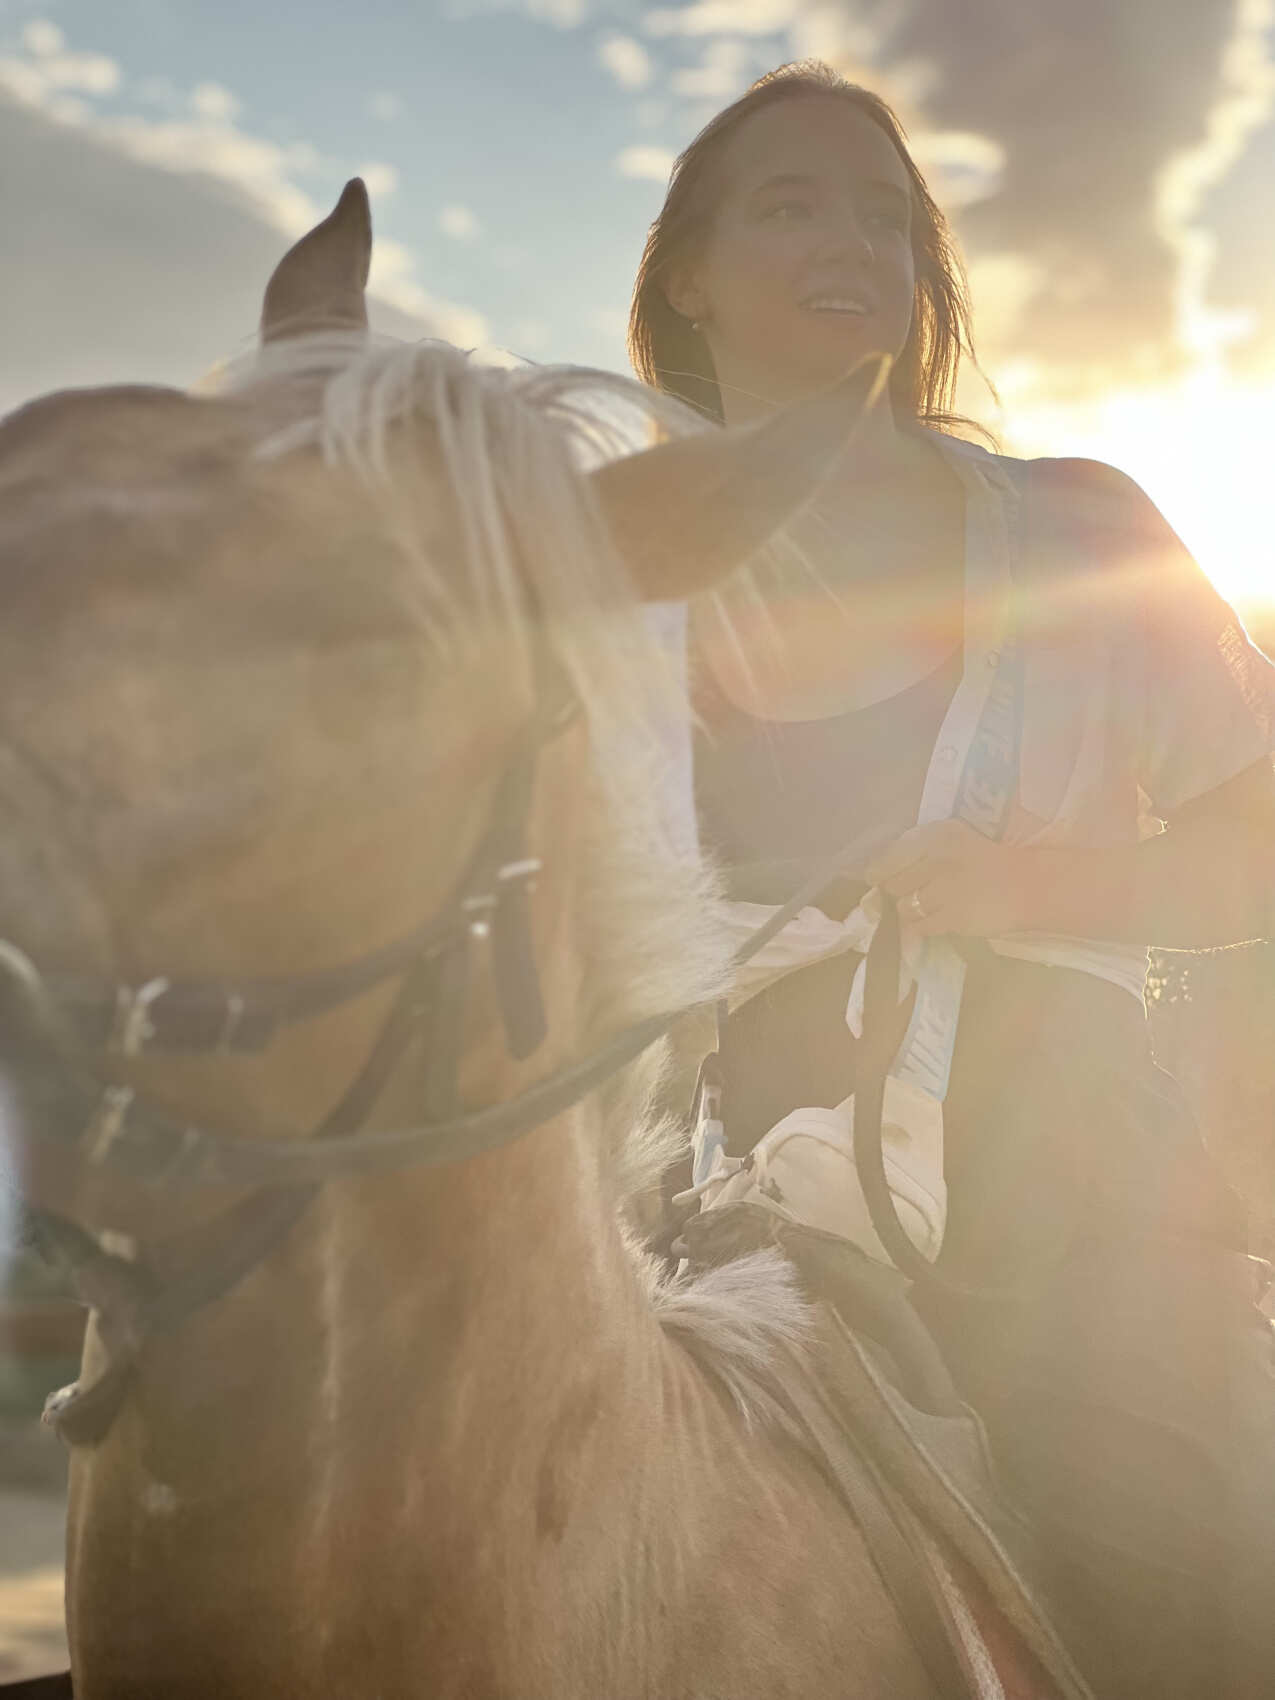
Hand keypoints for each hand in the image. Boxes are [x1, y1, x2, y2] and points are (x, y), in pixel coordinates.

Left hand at [864, 819, 1031, 939]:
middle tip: (917, 892)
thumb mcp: (953, 839)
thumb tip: (876, 870)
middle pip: (894, 883)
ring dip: (913, 909)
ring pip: (905, 907)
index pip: (891, 856)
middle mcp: (938, 859)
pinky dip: (924, 925)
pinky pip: (920, 926)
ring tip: (932, 905)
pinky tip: (940, 918)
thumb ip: (918, 848)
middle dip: (900, 891)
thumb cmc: (986, 861)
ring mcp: (946, 890)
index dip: (878, 870)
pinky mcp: (954, 917)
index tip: (875, 879)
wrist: (1029, 885)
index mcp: (937, 835)